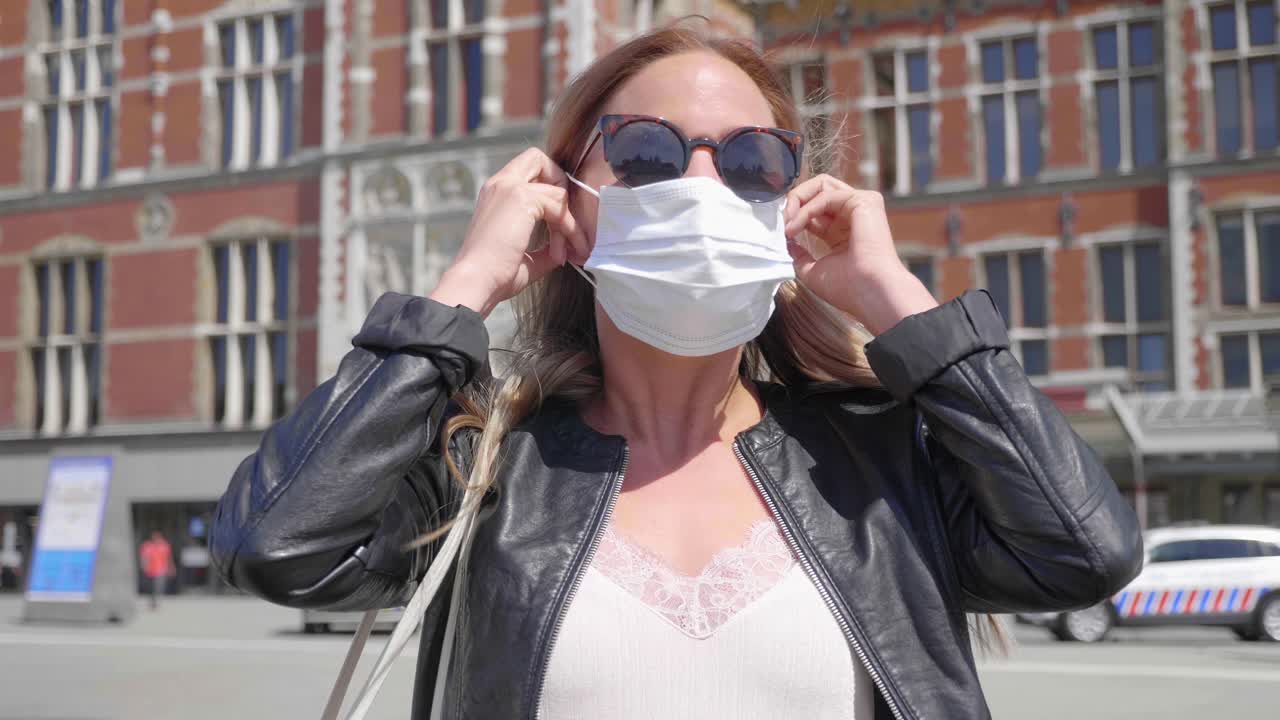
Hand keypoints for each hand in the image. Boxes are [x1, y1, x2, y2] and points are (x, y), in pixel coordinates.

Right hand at [429, 148, 588, 316]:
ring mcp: (509, 187)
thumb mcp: (525, 255)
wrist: (477, 282)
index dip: (549, 188)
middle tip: (567, 222)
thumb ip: (545, 245)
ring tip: (566, 252)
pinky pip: (558, 205)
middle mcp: (500, 184)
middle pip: (539, 159)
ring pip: (556, 188)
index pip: (529, 169)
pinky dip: (567, 229)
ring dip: (568, 223)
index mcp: (496, 194)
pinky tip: (560, 253)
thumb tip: (565, 247)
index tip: (558, 221)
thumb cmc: (494, 275)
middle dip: (561, 187)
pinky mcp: (520, 197)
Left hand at [783, 174, 937, 334]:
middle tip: (782, 221)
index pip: (814, 209)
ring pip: (822, 185)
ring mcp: (861, 205)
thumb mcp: (812, 270)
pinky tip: (796, 226)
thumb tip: (788, 241)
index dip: (793, 215)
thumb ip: (799, 254)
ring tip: (787, 225)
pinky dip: (807, 209)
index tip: (781, 232)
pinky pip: (827, 195)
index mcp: (842, 231)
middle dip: (795, 201)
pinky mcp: (865, 201)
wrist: (869, 293)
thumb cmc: (847, 288)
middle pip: (818, 189)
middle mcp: (852, 215)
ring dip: (798, 202)